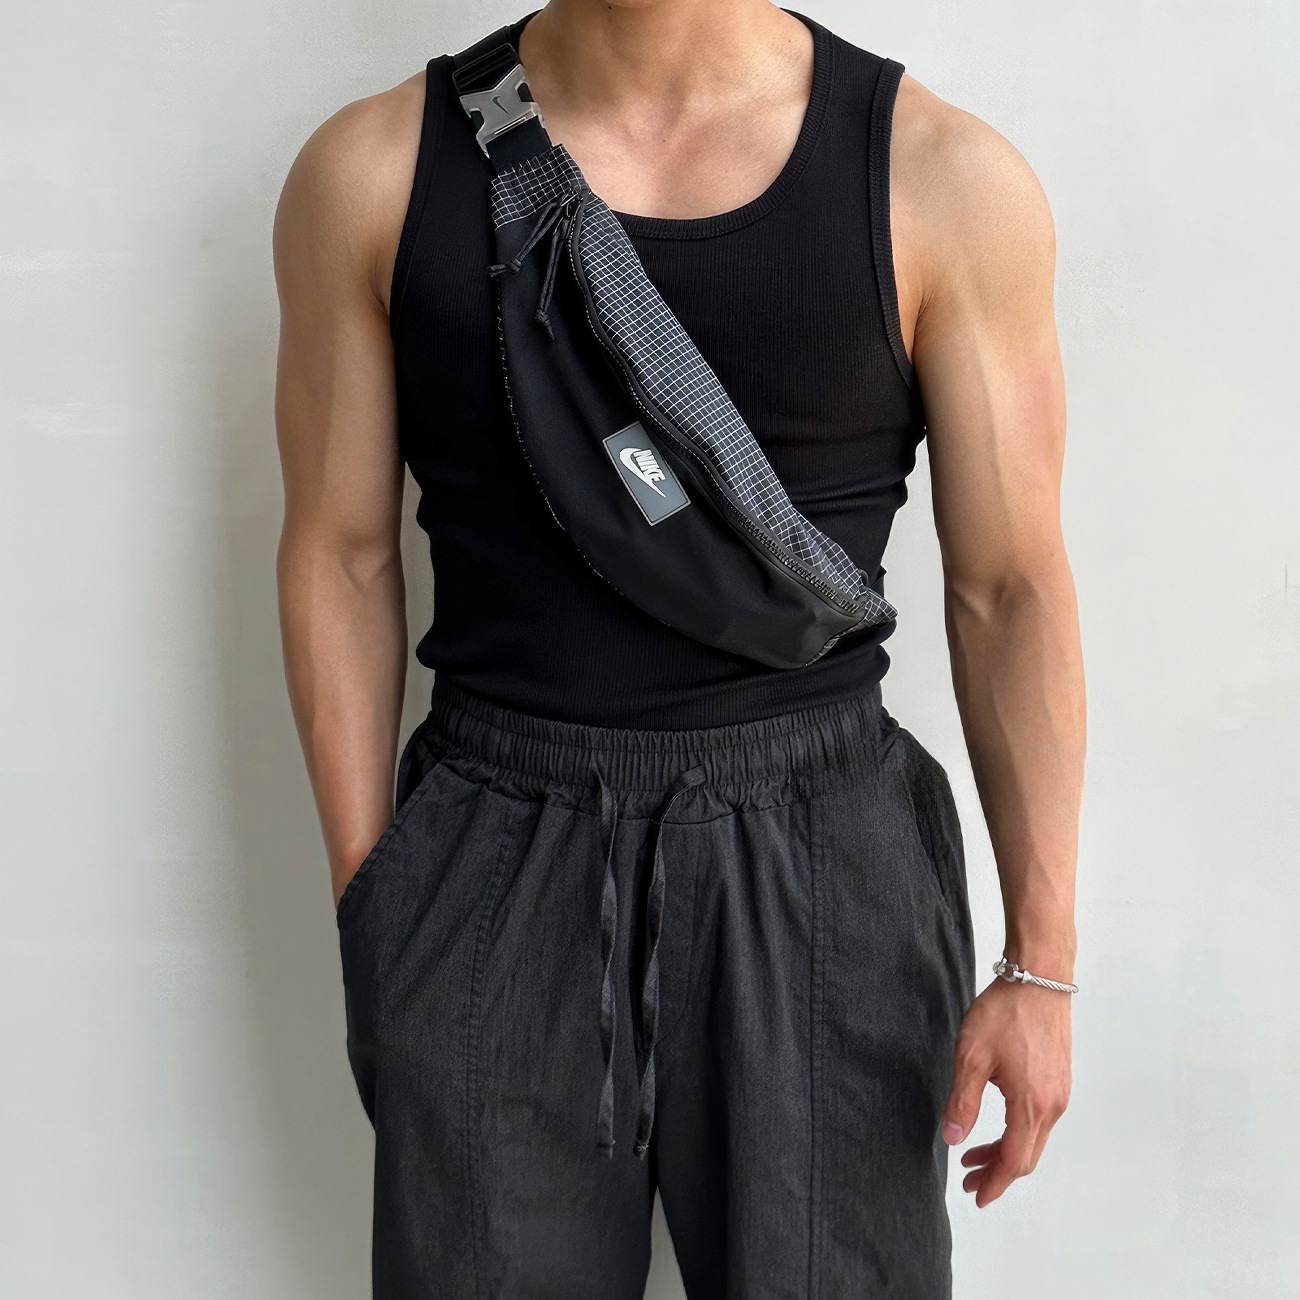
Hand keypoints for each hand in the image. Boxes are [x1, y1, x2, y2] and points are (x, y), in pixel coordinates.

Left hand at [940, 975, 1071, 1206]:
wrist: (1039, 977)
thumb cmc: (1005, 1011)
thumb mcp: (972, 1055)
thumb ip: (963, 1101)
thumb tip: (952, 1138)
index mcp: (1032, 1104)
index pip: (1014, 1160)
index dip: (994, 1182)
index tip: (976, 1196)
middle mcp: (1053, 1104)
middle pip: (1027, 1156)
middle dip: (997, 1172)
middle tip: (968, 1177)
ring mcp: (1060, 1092)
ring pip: (1034, 1138)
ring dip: (1007, 1152)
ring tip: (973, 1152)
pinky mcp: (1059, 1079)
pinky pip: (1040, 1120)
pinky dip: (1018, 1131)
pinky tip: (997, 1123)